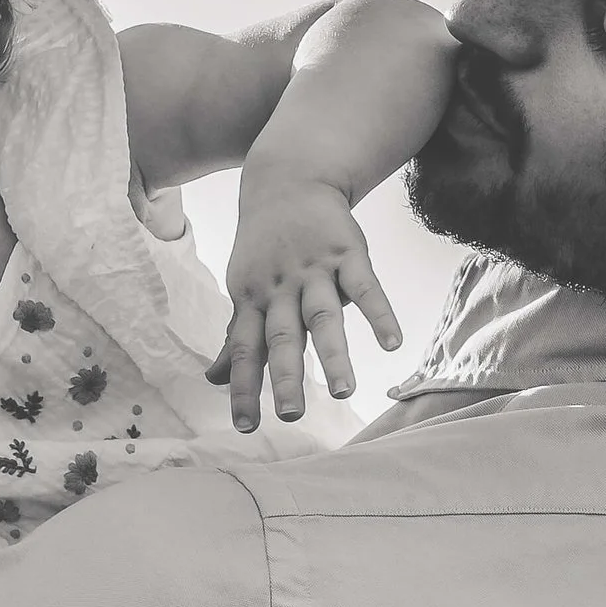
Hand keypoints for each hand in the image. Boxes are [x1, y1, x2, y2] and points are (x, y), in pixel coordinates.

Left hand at [210, 172, 401, 430]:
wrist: (288, 179)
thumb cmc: (264, 247)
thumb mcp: (243, 289)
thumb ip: (236, 337)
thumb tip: (213, 381)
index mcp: (252, 301)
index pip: (244, 351)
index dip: (243, 387)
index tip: (246, 427)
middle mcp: (281, 289)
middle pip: (283, 337)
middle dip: (286, 376)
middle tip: (291, 415)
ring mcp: (315, 271)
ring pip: (323, 316)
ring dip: (333, 354)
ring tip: (343, 392)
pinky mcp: (348, 253)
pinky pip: (365, 287)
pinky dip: (379, 314)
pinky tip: (393, 344)